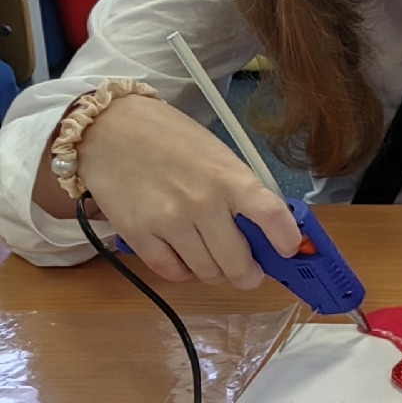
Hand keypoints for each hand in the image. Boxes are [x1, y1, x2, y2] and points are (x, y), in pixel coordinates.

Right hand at [70, 94, 300, 288]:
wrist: (110, 128)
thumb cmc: (171, 140)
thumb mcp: (219, 156)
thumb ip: (241, 192)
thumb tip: (266, 229)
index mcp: (230, 177)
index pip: (272, 214)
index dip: (287, 239)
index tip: (289, 250)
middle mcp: (203, 203)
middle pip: (237, 261)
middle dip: (248, 274)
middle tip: (248, 273)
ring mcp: (169, 221)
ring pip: (207, 272)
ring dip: (215, 273)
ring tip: (214, 261)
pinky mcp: (138, 234)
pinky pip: (171, 272)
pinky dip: (183, 271)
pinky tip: (184, 257)